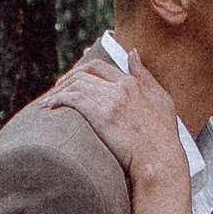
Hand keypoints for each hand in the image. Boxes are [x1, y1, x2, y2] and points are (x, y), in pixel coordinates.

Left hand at [47, 46, 186, 183]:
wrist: (160, 161)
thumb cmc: (164, 137)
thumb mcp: (162, 99)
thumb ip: (145, 75)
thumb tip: (132, 52)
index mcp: (132, 83)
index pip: (99, 67)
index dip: (81, 69)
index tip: (69, 78)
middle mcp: (120, 88)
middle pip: (83, 74)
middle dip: (65, 81)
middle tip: (56, 91)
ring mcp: (111, 101)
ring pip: (75, 85)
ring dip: (58, 92)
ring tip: (48, 102)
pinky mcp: (102, 116)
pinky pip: (72, 99)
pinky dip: (57, 100)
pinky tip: (48, 107)